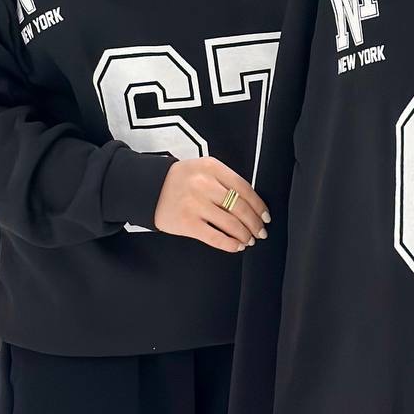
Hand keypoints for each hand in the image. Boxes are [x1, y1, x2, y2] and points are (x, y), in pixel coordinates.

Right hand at [152, 156, 269, 251]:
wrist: (148, 188)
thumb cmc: (181, 180)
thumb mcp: (203, 169)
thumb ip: (225, 180)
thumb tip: (252, 204)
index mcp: (212, 167)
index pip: (244, 188)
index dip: (259, 205)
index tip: (265, 216)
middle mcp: (204, 184)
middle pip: (240, 207)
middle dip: (254, 223)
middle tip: (261, 232)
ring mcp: (194, 204)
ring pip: (230, 223)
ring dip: (244, 235)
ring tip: (249, 240)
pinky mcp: (186, 223)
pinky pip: (215, 237)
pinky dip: (230, 244)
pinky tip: (236, 246)